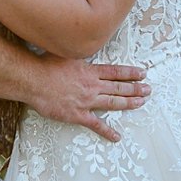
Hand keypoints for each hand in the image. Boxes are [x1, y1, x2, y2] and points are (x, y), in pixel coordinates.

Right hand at [27, 56, 148, 142]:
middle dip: (136, 88)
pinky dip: (107, 131)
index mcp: (89, 71)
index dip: (130, 73)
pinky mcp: (78, 115)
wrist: (33, 80)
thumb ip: (76, 52)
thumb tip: (81, 44)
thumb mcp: (64, 53)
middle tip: (148, 90)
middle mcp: (92, 86)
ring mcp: (87, 101)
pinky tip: (117, 136)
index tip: (142, 73)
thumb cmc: (44, 65)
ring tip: (141, 103)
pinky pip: (96, 124)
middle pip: (119, 87)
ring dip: (129, 103)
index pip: (115, 72)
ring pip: (113, 103)